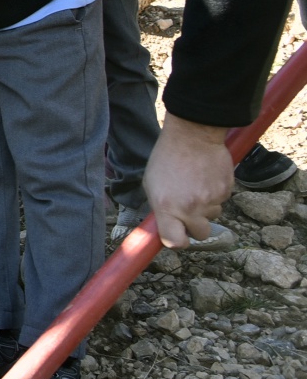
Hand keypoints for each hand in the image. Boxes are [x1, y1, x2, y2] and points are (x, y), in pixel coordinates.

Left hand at [143, 113, 232, 246]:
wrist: (193, 136)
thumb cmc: (166, 158)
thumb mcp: (152, 184)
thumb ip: (161, 208)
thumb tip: (167, 225)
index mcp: (166, 207)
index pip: (175, 242)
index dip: (177, 242)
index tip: (177, 236)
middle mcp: (190, 208)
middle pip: (200, 234)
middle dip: (195, 224)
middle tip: (187, 207)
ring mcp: (210, 200)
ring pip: (212, 216)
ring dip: (205, 207)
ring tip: (194, 184)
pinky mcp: (226, 191)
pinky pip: (221, 201)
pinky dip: (215, 193)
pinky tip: (205, 177)